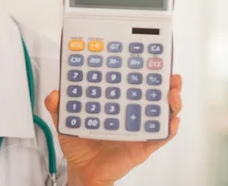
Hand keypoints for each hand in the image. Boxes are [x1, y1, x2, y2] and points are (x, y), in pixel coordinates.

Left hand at [44, 74, 182, 185]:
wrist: (83, 171)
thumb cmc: (79, 145)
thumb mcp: (65, 121)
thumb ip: (58, 106)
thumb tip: (55, 94)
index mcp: (114, 103)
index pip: (129, 83)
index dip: (139, 70)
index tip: (145, 57)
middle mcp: (129, 113)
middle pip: (150, 94)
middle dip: (163, 82)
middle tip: (167, 73)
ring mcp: (138, 128)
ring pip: (160, 113)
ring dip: (171, 101)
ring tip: (172, 92)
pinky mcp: (143, 146)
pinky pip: (160, 137)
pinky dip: (168, 129)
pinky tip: (171, 121)